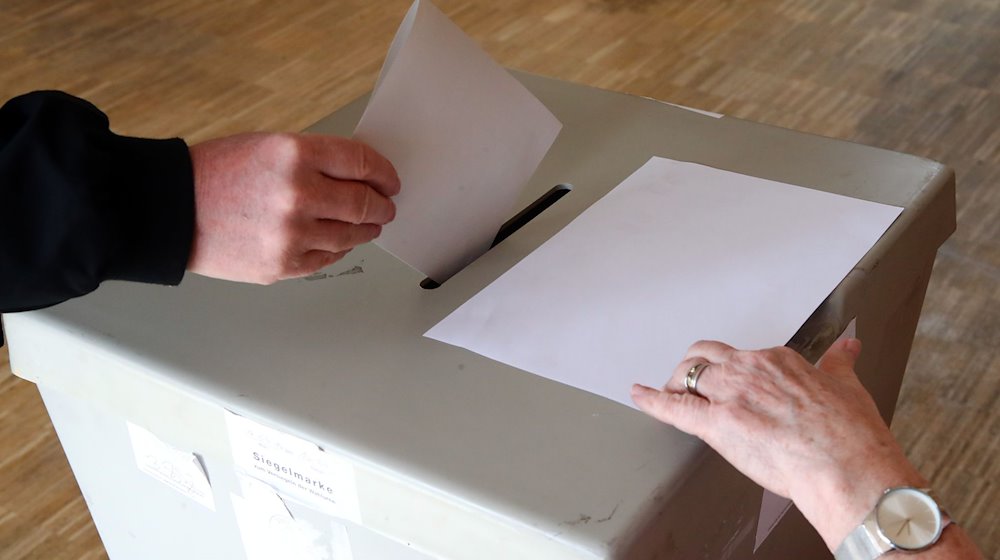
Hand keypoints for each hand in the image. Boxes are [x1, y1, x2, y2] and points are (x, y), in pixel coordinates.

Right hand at [187, 133, 399, 283]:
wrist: (171, 211)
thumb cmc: (215, 175)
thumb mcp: (268, 146)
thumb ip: (314, 160)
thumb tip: (359, 175)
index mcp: (294, 155)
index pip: (362, 163)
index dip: (384, 173)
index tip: (390, 181)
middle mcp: (298, 195)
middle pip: (364, 203)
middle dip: (382, 205)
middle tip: (385, 206)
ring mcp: (292, 234)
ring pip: (352, 235)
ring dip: (367, 229)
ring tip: (368, 224)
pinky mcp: (284, 265)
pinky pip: (329, 257)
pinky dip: (340, 248)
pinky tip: (340, 241)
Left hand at [631, 339, 925, 549]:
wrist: (846, 468)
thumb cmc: (850, 436)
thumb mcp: (847, 386)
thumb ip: (839, 363)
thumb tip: (847, 347)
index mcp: (777, 361)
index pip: (740, 357)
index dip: (731, 372)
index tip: (732, 383)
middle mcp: (749, 370)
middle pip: (705, 358)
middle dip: (693, 370)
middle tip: (690, 385)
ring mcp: (730, 395)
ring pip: (687, 377)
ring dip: (676, 386)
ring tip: (671, 396)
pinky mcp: (716, 424)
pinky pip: (672, 407)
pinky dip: (650, 400)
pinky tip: (639, 396)